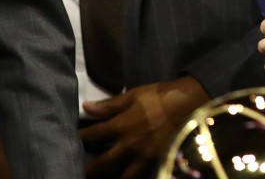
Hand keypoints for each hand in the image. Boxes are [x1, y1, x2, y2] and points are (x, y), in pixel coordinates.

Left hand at [80, 75, 208, 178]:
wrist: (192, 102)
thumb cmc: (161, 96)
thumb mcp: (135, 95)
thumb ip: (110, 104)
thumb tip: (85, 107)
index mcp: (122, 126)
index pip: (92, 136)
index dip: (79, 137)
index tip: (72, 138)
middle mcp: (130, 146)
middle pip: (100, 165)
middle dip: (87, 168)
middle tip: (79, 169)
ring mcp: (145, 158)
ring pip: (122, 178)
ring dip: (111, 177)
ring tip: (105, 176)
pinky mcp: (158, 162)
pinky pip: (141, 175)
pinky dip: (132, 175)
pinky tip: (128, 173)